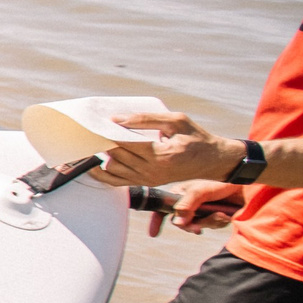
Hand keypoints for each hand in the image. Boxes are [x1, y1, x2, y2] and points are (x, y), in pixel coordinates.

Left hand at [93, 112, 245, 185]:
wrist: (212, 161)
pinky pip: (116, 182)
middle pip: (116, 155)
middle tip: (91, 130)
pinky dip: (102, 173)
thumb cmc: (195, 138)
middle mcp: (152, 170)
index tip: (94, 123)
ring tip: (95, 142)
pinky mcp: (145, 183)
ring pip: (112, 168)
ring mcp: (147, 179)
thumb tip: (116, 119)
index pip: (126, 144)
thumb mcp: (176, 121)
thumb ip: (146, 119)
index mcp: (161, 155)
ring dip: (101, 155)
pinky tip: (94, 163)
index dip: (108, 133)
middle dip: (102, 141)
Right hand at [145, 181, 246, 236]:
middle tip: (197, 229)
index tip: (154, 234)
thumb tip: (176, 223)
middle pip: (181, 222)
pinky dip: (219, 222)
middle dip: (190, 226)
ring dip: (209, 222)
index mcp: (181, 194)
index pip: (163, 208)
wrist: (245, 187)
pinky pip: (211, 226)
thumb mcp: (199, 191)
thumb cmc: (220, 184)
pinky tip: (225, 215)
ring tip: (220, 214)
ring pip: (198, 225)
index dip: (157, 221)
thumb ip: (186, 206)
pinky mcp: (215, 217)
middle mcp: (189, 204)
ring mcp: (202, 211)